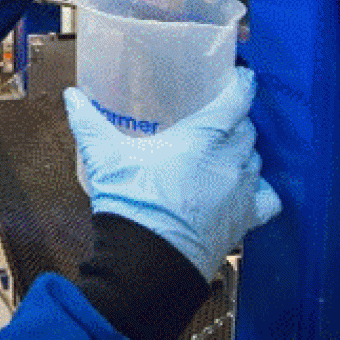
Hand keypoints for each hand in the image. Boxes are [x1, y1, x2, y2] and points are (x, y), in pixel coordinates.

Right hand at [64, 67, 281, 280]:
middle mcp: (230, 161)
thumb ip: (90, 123)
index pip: (237, 101)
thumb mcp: (106, 157)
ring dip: (244, 152)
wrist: (148, 262)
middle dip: (236, 121)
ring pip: (257, 160)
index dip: (242, 85)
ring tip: (224, 153)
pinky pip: (268, 199)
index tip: (241, 77)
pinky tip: (246, 189)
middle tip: (217, 118)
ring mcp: (241, 193)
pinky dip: (261, 190)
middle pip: (248, 130)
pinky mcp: (245, 221)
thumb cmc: (132, 204)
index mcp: (203, 138)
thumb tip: (72, 97)